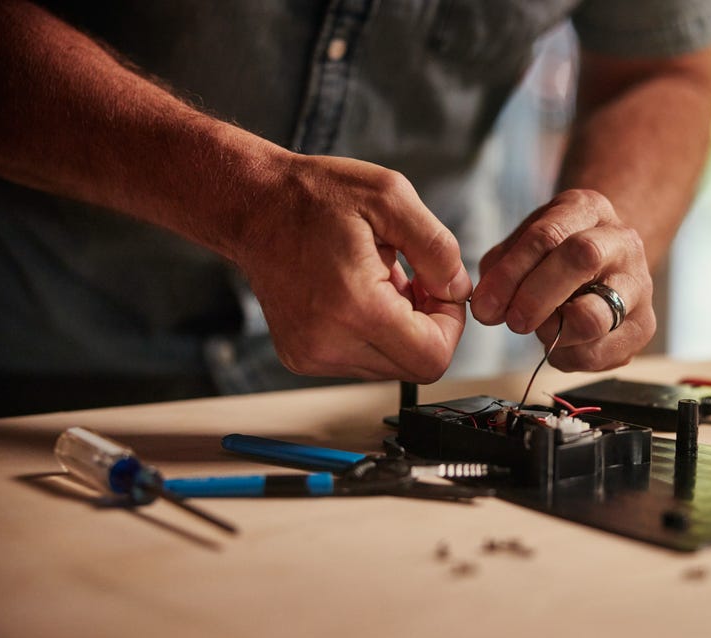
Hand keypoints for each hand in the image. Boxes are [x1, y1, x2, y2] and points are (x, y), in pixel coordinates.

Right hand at [233, 155, 471, 382]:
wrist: (252, 205)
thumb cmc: (316, 196)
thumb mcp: (391, 198)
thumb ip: (438, 249)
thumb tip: (458, 290)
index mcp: (355, 308)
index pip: (432, 357)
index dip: (451, 326)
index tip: (441, 291)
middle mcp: (328, 343)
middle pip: (414, 367)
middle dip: (428, 326)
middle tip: (415, 282)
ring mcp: (311, 355)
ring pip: (390, 367)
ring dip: (400, 329)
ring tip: (382, 281)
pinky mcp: (302, 356)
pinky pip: (361, 361)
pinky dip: (373, 333)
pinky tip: (360, 294)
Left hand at [471, 189, 654, 370]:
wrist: (606, 265)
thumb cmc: (557, 254)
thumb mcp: (524, 245)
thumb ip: (500, 271)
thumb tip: (487, 309)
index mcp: (588, 209)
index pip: (549, 236)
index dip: (512, 274)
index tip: (485, 305)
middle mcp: (622, 242)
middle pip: (583, 260)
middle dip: (536, 297)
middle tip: (512, 321)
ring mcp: (639, 285)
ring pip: (594, 316)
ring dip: (554, 332)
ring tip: (541, 329)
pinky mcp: (644, 326)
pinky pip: (598, 353)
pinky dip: (567, 355)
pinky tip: (559, 343)